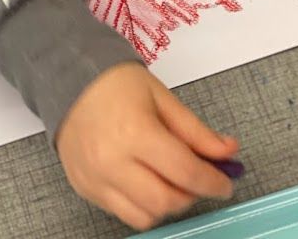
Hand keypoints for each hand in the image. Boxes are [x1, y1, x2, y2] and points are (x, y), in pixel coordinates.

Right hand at [56, 63, 238, 231]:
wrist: (70, 79)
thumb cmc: (116, 83)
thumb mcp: (162, 98)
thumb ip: (196, 130)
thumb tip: (227, 151)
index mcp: (135, 132)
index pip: (184, 172)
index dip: (212, 181)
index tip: (226, 182)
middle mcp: (112, 162)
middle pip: (165, 202)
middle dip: (191, 194)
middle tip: (199, 178)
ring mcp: (95, 180)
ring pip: (144, 217)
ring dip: (167, 205)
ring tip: (171, 179)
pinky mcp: (85, 189)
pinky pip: (122, 214)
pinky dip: (142, 205)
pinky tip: (147, 182)